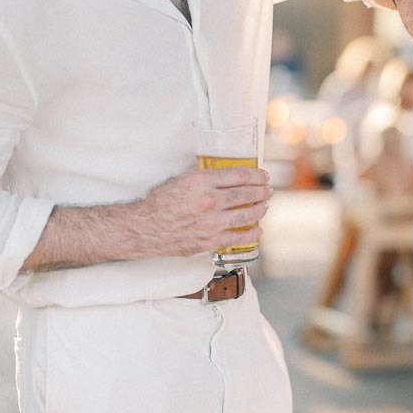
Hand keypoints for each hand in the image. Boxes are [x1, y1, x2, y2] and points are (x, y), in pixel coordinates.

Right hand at [137, 166, 272, 257]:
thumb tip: (225, 172)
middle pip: (247, 194)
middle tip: (268, 190)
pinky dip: (253, 233)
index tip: (263, 176)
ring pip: (247, 215)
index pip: (240, 175)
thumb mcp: (181, 179)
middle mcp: (209, 200)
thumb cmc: (161, 202)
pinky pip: (239, 237)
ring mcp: (211, 222)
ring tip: (265, 206)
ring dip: (260, 209)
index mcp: (202, 181)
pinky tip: (258, 230)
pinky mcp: (210, 240)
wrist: (145, 228)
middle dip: (262, 191)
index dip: (257, 176)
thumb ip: (203, 175)